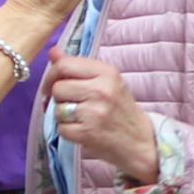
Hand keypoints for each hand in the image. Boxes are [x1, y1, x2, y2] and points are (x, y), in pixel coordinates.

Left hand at [46, 52, 162, 184]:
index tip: (53, 84)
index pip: (65, 65)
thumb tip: (53, 52)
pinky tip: (82, 130)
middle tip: (69, 104)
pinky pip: (61, 128)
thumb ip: (79, 67)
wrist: (140, 141)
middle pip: (58, 88)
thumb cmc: (121, 109)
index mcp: (107, 72)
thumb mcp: (107, 81)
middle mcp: (101, 90)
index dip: (52, 75)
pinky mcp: (87, 133)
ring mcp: (94, 113)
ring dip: (63, 116)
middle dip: (58, 98)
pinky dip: (67, 131)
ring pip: (57, 109)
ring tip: (80, 118)